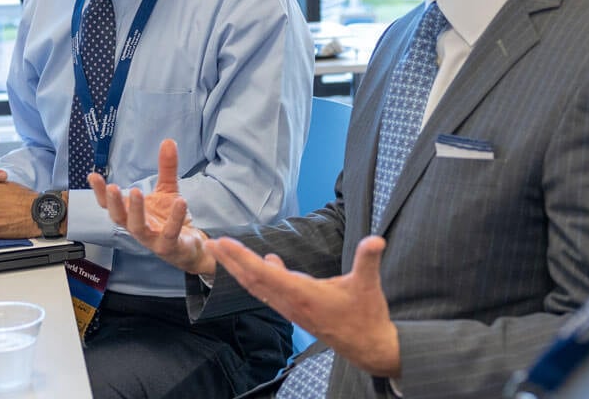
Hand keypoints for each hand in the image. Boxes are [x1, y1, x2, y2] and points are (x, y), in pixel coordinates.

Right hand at [86, 139, 214, 275]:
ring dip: (136, 211)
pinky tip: (180, 201)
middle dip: (114, 202)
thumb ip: (166, 168)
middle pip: (119, 218)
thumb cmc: (171, 220)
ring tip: (136, 191)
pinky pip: (170, 233)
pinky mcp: (170, 246)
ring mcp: (153, 240)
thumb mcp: (167, 191)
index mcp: (132, 215)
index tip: (92, 176)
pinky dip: (175, 218)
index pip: (111, 205)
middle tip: (112, 186)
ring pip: (138, 228)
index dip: (100, 192)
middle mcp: (138, 228)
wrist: (191, 249)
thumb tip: (167, 141)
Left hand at [207, 235, 400, 377]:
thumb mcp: (368, 285)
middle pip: (252, 280)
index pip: (264, 273)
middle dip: (231, 261)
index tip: (224, 243)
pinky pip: (272, 291)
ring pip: (259, 287)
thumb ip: (368, 260)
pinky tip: (268, 260)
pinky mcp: (296, 310)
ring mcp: (291, 308)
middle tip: (212, 243)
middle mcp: (291, 302)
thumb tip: (376, 240)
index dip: (242, 257)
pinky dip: (262, 275)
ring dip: (240, 268)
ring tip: (226, 251)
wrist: (368, 348)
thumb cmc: (366, 317)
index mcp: (302, 294)